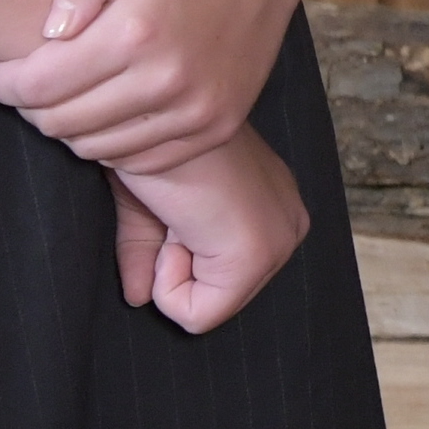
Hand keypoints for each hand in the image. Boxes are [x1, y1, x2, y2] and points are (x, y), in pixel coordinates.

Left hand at [0, 0, 303, 172]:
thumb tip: (50, 32)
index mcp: (138, 32)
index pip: (35, 88)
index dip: (2, 81)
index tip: (3, 63)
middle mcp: (170, 79)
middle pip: (59, 124)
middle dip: (32, 104)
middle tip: (35, 76)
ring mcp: (199, 108)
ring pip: (95, 147)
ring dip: (71, 124)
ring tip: (75, 89)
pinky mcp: (218, 124)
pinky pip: (139, 159)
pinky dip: (114, 141)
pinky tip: (114, 105)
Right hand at [109, 128, 308, 334]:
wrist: (153, 113)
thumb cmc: (149, 147)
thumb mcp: (149, 207)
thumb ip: (147, 253)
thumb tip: (139, 299)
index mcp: (271, 206)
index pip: (218, 280)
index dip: (172, 255)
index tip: (171, 210)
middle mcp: (289, 224)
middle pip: (215, 299)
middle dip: (173, 265)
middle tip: (173, 212)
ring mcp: (280, 241)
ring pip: (207, 310)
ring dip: (168, 268)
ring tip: (177, 213)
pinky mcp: (257, 255)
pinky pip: (199, 315)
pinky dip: (167, 284)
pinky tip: (179, 225)